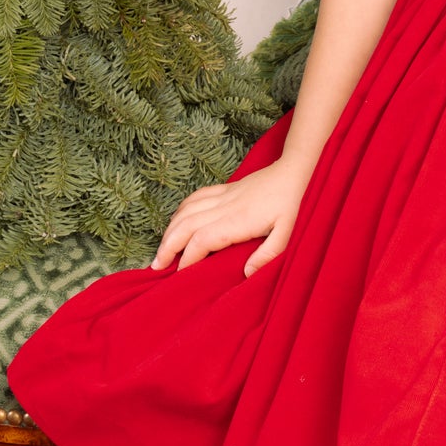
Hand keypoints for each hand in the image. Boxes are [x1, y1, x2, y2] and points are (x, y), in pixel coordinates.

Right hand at [150, 159, 309, 276]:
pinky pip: (193, 198)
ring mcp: (220, 196)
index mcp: (236, 221)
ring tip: (161, 250)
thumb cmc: (289, 205)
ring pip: (185, 212)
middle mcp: (223, 208)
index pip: (202, 240)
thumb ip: (268, 254)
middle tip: (156, 265)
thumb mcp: (287, 232)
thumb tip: (247, 273)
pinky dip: (179, 211)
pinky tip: (175, 222)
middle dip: (168, 247)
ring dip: (169, 231)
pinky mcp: (222, 189)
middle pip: (185, 227)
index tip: (179, 273)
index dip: (187, 257)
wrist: (290, 172)